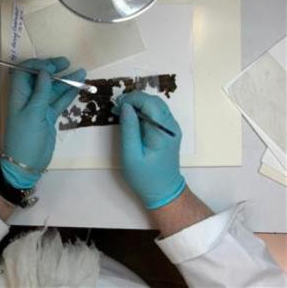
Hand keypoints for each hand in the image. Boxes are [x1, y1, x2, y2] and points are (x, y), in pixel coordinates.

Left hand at [1, 57, 85, 187]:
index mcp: (18, 95)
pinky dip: (68, 94)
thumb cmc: (25, 137)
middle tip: (67, 62)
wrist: (27, 163)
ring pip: (53, 89)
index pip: (25, 72)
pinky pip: (59, 101)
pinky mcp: (49, 116)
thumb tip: (45, 72)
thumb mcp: (33, 113)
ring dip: (65, 81)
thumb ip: (40, 92)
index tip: (52, 66)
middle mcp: (28, 98)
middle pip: (40, 78)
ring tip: (81, 72)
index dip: (37, 65)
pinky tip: (79, 86)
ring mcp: (40, 107)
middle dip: (53, 69)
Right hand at [114, 91, 185, 208]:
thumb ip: (129, 129)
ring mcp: (172, 128)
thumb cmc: (145, 177)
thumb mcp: (131, 155)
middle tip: (117, 108)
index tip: (117, 106)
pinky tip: (132, 119)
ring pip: (156, 105)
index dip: (132, 99)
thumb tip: (125, 107)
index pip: (149, 102)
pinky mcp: (169, 131)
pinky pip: (157, 113)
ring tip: (122, 112)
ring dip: (139, 104)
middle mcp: (171, 126)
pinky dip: (144, 111)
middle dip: (134, 99)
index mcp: (162, 132)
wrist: (164, 191)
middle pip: (154, 100)